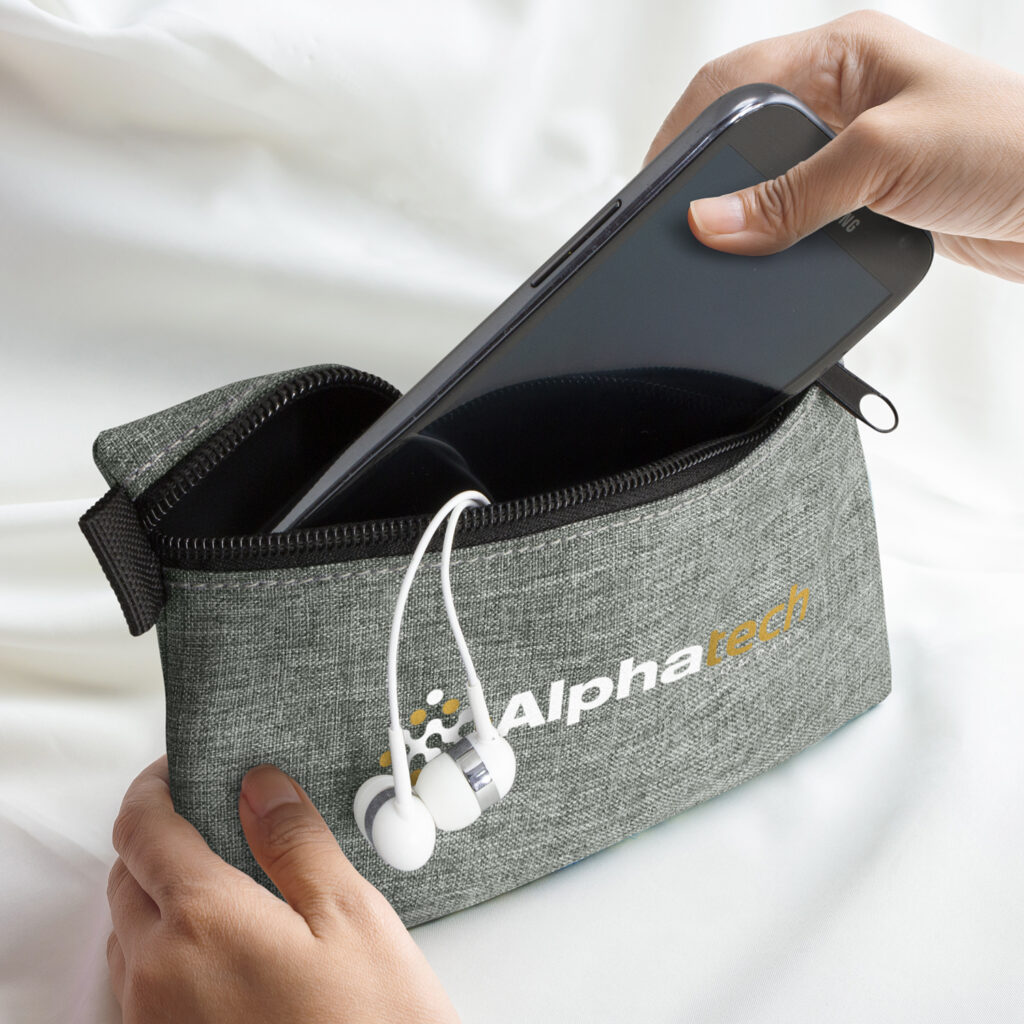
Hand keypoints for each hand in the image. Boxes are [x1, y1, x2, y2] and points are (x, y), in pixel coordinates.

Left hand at [106, 756, 458, 1023]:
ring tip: (221, 882)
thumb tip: (260, 786)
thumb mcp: (350, 915)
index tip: (176, 769)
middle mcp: (159, 974)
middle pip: (125, 877)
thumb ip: (295, 841)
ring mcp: (154, 1021)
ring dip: (155, 894)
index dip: (155, 787)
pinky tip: (218, 947)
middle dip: (155, 837)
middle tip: (207, 818)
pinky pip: (138, 983)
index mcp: (203, 923)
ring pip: (126, 932)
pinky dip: (161, 946)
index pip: (144, 829)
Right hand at [644, 9, 1023, 281]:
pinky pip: (803, 212)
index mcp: (845, 51)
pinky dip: (779, 235)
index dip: (682, 129)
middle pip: (743, 130)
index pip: (733, 79)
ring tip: (721, 242)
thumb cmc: (1011, 148)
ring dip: (746, 209)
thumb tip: (711, 222)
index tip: (653, 185)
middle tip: (679, 221)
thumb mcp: (884, 160)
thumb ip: (790, 194)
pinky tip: (773, 254)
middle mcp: (847, 92)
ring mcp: (857, 143)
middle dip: (707, 174)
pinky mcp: (870, 192)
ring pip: (771, 176)